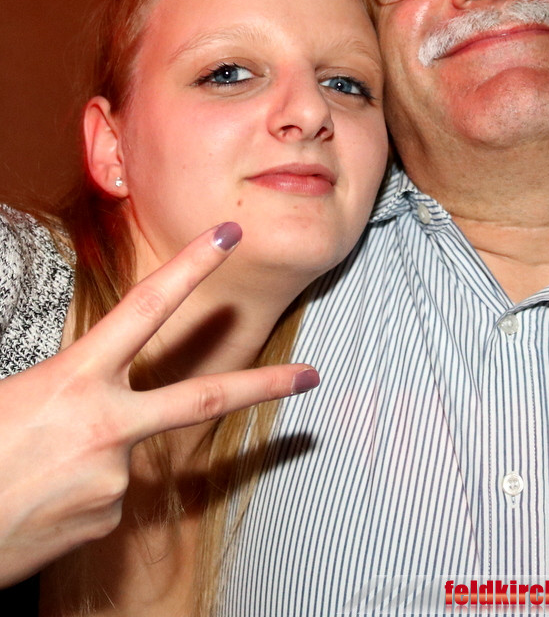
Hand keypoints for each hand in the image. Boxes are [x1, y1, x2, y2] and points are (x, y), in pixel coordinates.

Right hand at [0, 222, 317, 586]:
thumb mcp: (12, 397)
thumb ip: (68, 389)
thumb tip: (91, 401)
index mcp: (75, 381)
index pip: (145, 309)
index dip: (190, 267)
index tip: (228, 235)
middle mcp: (107, 426)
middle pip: (204, 398)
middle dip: (265, 385)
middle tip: (313, 375)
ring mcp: (114, 479)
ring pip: (124, 454)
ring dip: (90, 458)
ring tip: (31, 474)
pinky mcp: (108, 520)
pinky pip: (108, 494)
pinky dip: (81, 490)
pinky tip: (42, 499)